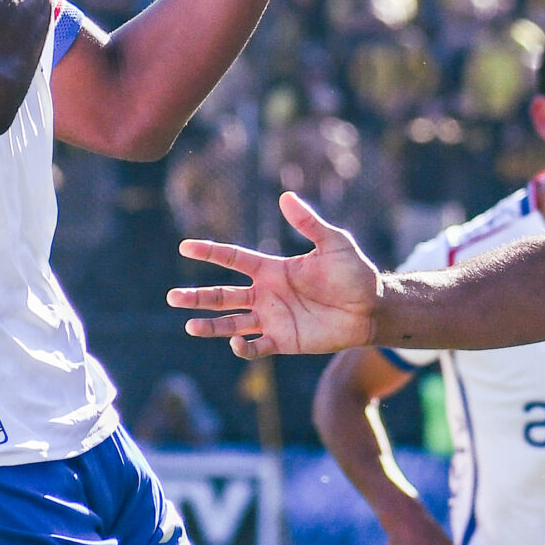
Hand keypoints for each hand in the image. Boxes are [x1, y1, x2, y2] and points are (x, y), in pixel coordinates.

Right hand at [167, 190, 382, 357]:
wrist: (372, 308)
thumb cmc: (354, 273)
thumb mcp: (334, 243)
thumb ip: (309, 223)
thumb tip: (286, 196)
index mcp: (274, 269)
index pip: (234, 259)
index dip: (210, 252)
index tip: (185, 247)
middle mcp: (267, 294)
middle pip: (223, 294)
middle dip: (198, 296)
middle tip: (172, 296)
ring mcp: (273, 318)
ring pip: (232, 322)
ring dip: (211, 324)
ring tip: (189, 324)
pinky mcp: (284, 340)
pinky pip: (256, 347)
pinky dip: (244, 348)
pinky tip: (236, 343)